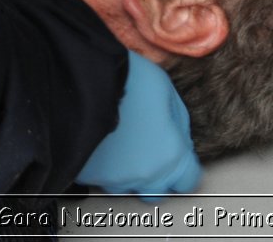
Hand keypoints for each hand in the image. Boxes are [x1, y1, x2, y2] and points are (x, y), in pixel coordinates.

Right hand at [76, 51, 201, 199]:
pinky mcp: (89, 177)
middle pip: (157, 191)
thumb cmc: (128, 80)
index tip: (177, 157)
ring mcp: (116, 179)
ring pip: (127, 188)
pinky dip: (103, 168)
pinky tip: (101, 146)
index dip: (184, 168)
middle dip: (155, 175)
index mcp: (171, 154)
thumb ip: (178, 122)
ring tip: (120, 145)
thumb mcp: (166, 90)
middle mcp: (146, 174)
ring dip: (127, 172)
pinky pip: (101, 180)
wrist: (85, 81)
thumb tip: (178, 136)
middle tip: (147, 151)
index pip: (187, 181)